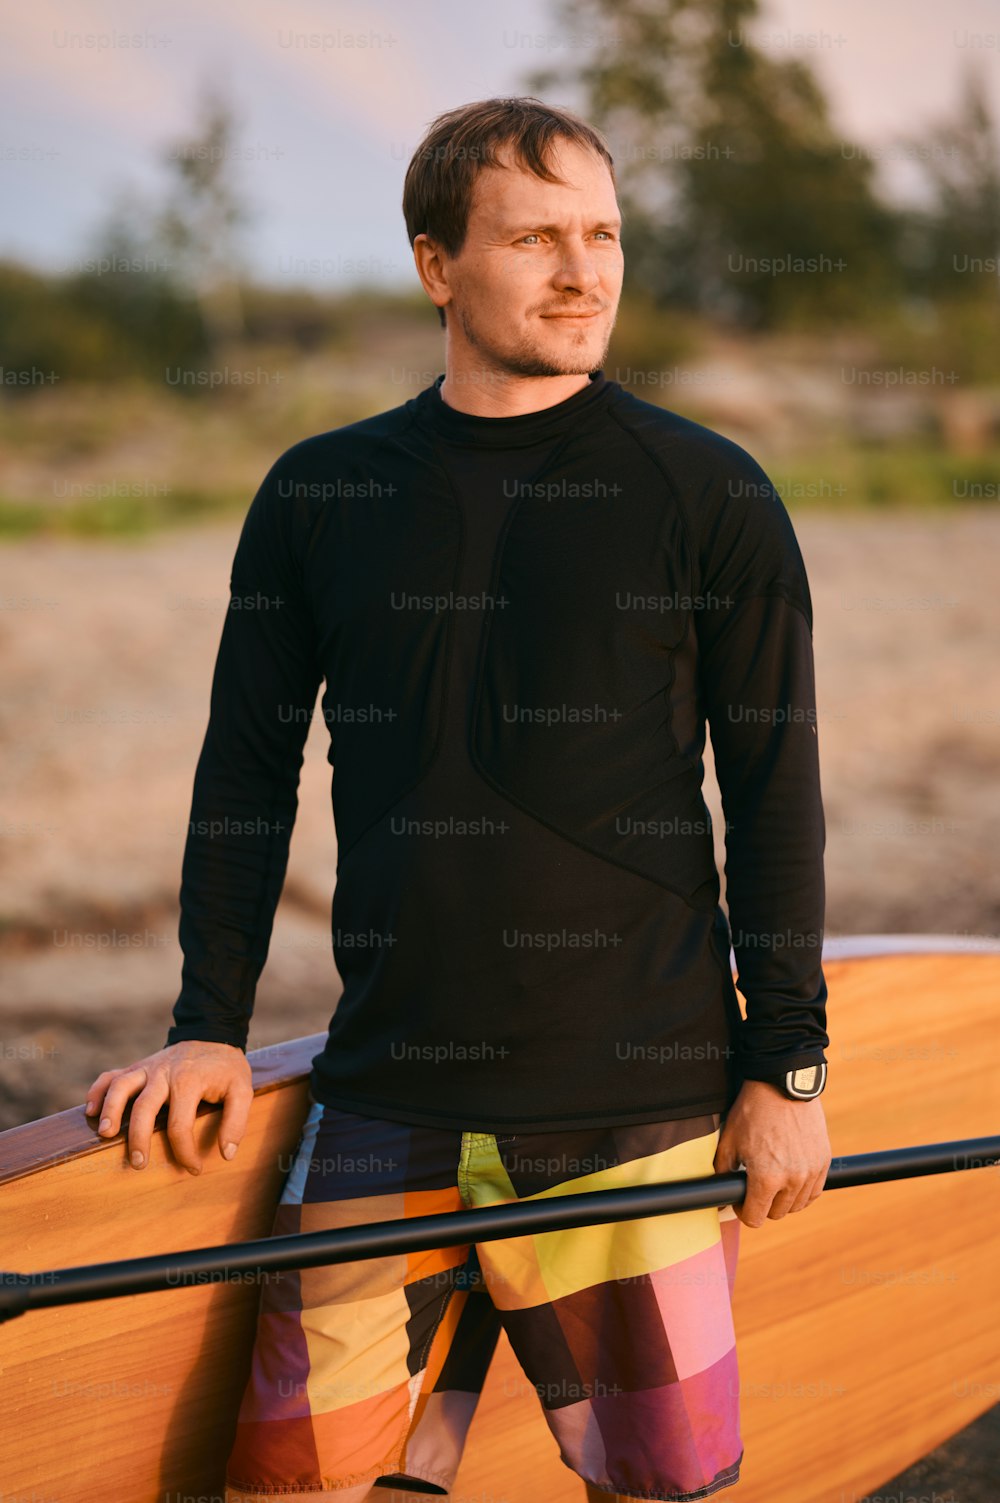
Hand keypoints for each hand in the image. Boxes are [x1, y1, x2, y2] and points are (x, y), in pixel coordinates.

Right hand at [83, 1040, 253, 1174]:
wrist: (211, 1035)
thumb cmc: (225, 1069)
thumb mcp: (242, 1090)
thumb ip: (236, 1121)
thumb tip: (227, 1154)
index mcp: (189, 1082)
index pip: (180, 1125)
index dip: (185, 1152)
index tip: (193, 1169)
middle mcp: (163, 1074)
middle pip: (144, 1107)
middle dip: (139, 1138)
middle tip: (139, 1163)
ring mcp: (147, 1068)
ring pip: (121, 1087)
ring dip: (110, 1110)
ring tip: (105, 1134)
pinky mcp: (137, 1066)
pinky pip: (111, 1076)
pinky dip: (97, 1091)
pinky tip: (89, 1111)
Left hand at [713, 1078, 830, 1227]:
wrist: (782, 1084)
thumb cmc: (752, 1111)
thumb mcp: (729, 1141)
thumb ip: (722, 1173)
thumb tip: (720, 1196)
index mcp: (766, 1178)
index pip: (755, 1218)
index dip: (743, 1212)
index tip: (741, 1200)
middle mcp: (792, 1180)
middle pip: (776, 1214)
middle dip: (763, 1205)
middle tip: (755, 1187)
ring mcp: (811, 1172)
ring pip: (796, 1206)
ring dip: (783, 1200)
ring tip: (772, 1181)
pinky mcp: (823, 1162)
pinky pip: (814, 1192)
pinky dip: (802, 1192)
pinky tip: (790, 1180)